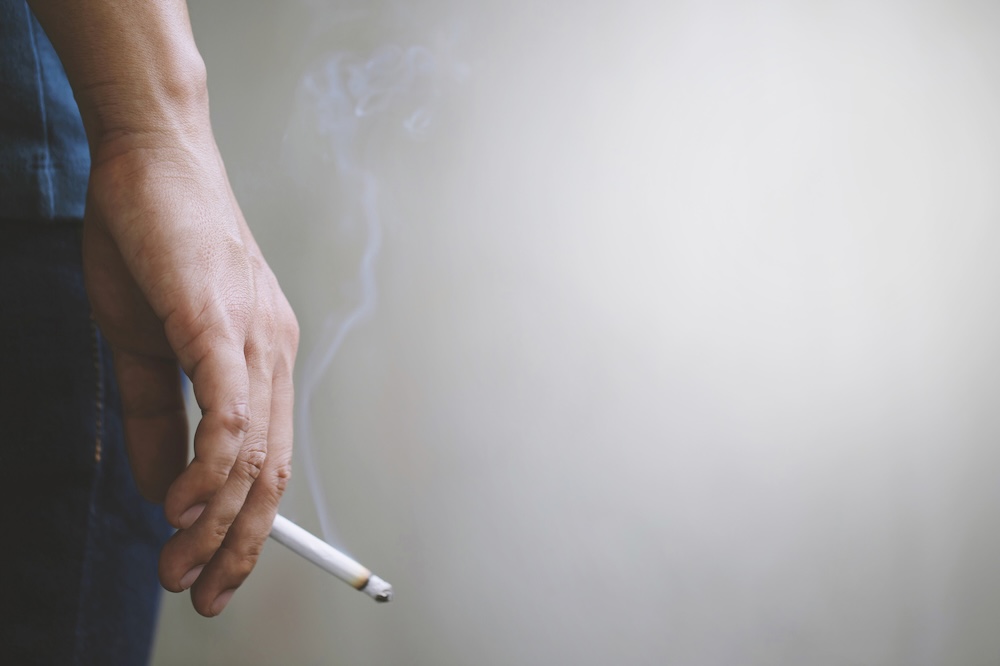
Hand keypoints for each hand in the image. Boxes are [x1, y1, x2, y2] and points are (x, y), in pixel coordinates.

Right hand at [82, 126, 298, 616]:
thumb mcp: (147, 348)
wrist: (149, 160)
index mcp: (264, 363)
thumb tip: (162, 489)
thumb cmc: (152, 248)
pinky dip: (210, 464)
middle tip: (201, 596)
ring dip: (216, 521)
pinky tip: (183, 506)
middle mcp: (273, 355)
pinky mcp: (219, 316)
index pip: (268, 464)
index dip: (247, 530)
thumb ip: (158, 420)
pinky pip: (227, 404)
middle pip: (268, 473)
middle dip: (237, 546)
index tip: (217, 578)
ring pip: (251, 452)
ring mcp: (255, 336)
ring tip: (180, 567)